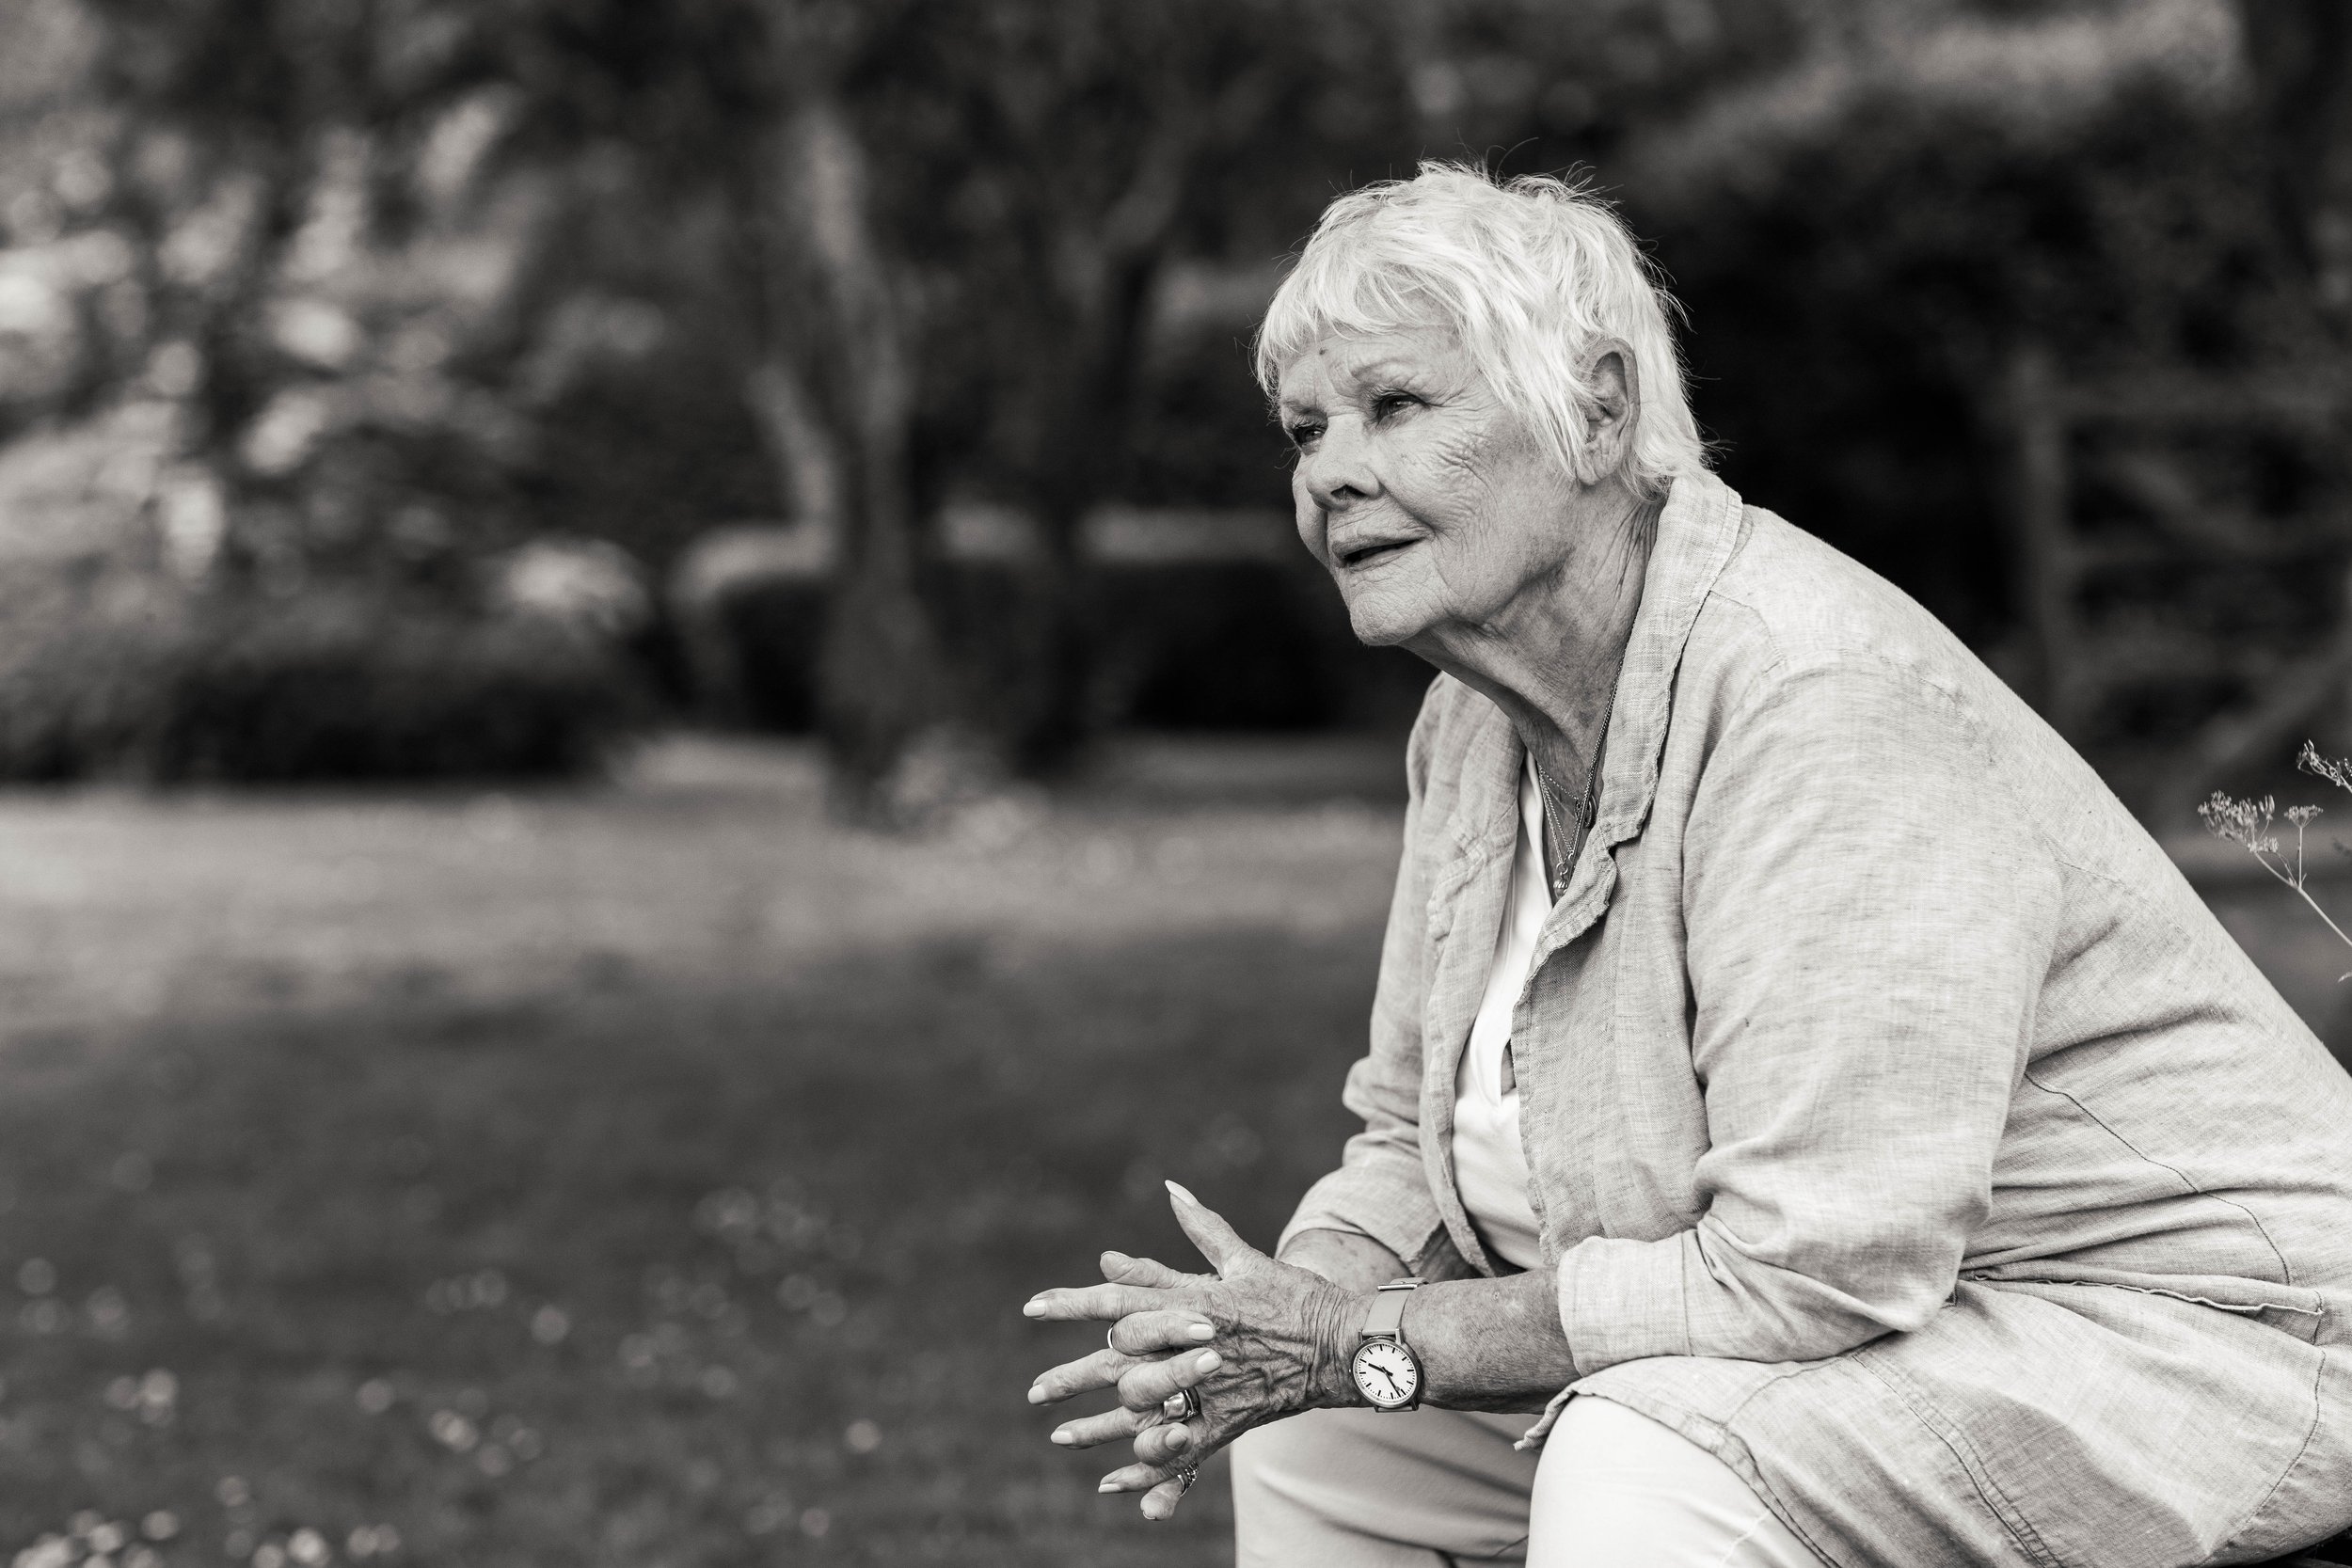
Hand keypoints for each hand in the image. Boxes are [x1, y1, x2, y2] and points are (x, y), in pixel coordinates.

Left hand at [1023, 1182, 1362, 1520]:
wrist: (1346, 1343)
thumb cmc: (1296, 1296)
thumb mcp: (1245, 1259)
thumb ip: (1201, 1228)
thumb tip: (1170, 1188)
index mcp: (1195, 1299)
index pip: (1122, 1297)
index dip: (1074, 1303)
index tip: (1032, 1308)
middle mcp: (1195, 1342)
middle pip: (1120, 1359)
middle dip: (1073, 1375)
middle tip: (1034, 1392)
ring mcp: (1212, 1384)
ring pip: (1145, 1407)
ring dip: (1099, 1426)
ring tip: (1059, 1437)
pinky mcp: (1230, 1419)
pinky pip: (1182, 1450)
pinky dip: (1149, 1469)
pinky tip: (1114, 1484)